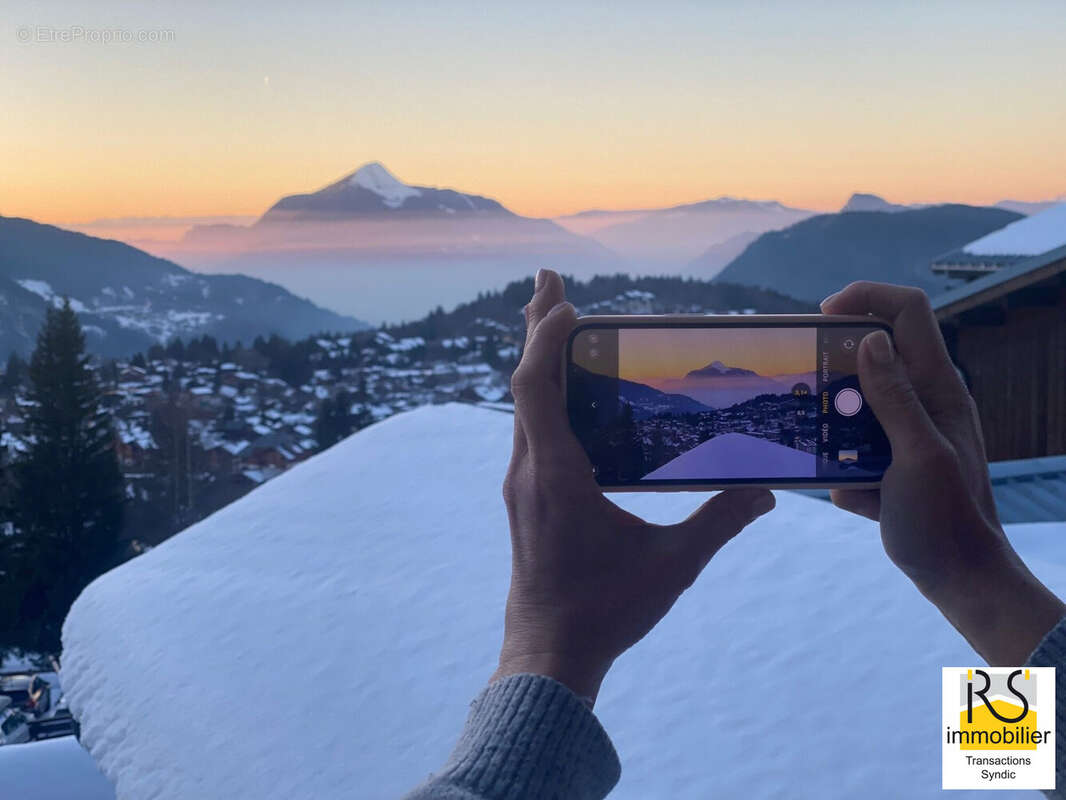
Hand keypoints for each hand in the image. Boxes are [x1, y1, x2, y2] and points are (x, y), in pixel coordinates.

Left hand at [493, 269, 774, 702]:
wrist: (547, 655)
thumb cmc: (604, 611)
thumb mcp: (671, 566)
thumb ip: (719, 523)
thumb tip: (767, 491)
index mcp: (554, 476)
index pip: (536, 388)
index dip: (546, 339)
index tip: (563, 299)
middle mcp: (528, 471)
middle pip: (525, 383)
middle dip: (538, 328)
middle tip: (549, 280)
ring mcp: (522, 484)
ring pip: (523, 405)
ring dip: (539, 359)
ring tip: (554, 320)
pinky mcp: (527, 498)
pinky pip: (530, 428)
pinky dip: (543, 393)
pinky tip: (564, 393)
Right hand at [822, 281, 1063, 664]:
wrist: (962, 581)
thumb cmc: (945, 520)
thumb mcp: (916, 455)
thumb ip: (894, 397)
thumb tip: (872, 339)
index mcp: (938, 388)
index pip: (908, 311)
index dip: (866, 298)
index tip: (822, 317)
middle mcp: (925, 401)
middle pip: (876, 351)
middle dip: (836, 365)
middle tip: (806, 387)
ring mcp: (909, 432)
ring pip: (858, 401)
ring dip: (832, 419)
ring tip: (817, 443)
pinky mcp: (894, 462)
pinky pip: (854, 446)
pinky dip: (844, 466)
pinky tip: (850, 496)